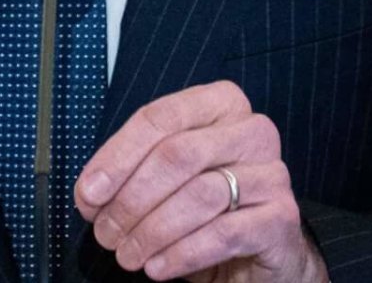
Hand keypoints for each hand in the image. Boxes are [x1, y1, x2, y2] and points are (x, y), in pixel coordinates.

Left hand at [74, 81, 326, 281]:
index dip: (118, 156)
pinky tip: (157, 268)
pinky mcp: (282, 218)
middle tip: (105, 234)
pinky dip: (181, 253)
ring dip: (152, 230)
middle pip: (178, 154)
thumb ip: (129, 176)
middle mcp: (252, 130)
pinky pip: (224, 233)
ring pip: (200, 195)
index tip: (89, 193)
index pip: (161, 117)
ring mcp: (272, 173)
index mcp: (221, 104)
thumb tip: (90, 194)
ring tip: (127, 255)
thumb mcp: (165, 182)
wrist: (259, 253)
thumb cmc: (206, 209)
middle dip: (132, 198)